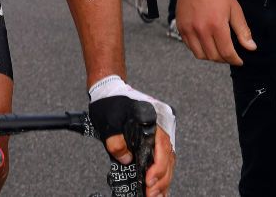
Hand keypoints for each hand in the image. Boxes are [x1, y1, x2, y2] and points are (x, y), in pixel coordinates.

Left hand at [88, 77, 175, 196]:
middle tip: (151, 195)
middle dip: (160, 180)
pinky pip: (162, 157)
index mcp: (155, 119)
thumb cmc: (110, 101)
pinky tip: (156, 184)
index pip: (162, 149)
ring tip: (155, 195)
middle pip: (168, 158)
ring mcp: (160, 131)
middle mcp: (162, 125)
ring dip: (162, 179)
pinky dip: (160, 172)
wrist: (108, 88)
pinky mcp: (154, 136)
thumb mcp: (109, 122)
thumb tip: (126, 159)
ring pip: (168, 160)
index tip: (148, 182)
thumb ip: (116, 142)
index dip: (158, 169)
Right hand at [175, 0, 255, 64]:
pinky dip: (199, 49)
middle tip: (229, 55)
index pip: (226, 52)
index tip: (239, 61)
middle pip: (213, 56)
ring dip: (210, 56)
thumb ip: (243, 30)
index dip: (235, 60)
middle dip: (224, 59)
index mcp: (216, 25)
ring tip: (217, 50)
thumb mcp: (235, 9)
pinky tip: (206, 43)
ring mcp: (189, 29)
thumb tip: (251, 47)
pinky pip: (190, 47)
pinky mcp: (181, 28)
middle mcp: (201, 29)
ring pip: (200, 55)